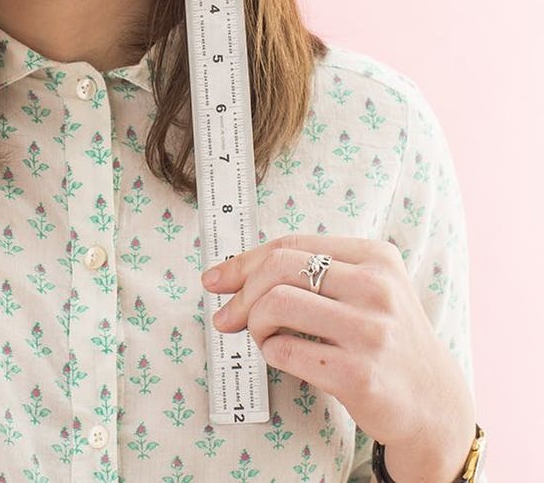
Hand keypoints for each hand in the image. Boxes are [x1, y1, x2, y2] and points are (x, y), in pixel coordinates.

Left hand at [200, 233, 474, 457]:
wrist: (434, 404)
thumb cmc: (382, 339)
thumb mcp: (363, 290)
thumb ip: (306, 274)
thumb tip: (224, 277)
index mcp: (376, 257)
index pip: (289, 244)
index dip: (243, 261)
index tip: (216, 279)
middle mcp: (378, 288)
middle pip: (277, 268)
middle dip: (241, 293)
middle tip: (229, 317)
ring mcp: (371, 331)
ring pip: (275, 304)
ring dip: (254, 324)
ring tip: (263, 337)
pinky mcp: (360, 374)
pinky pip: (285, 351)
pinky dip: (271, 354)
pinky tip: (285, 359)